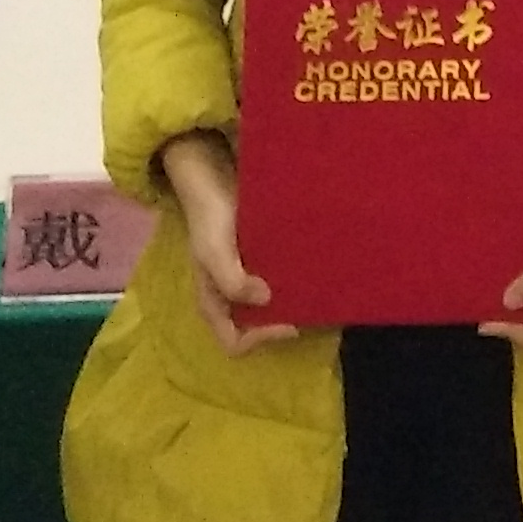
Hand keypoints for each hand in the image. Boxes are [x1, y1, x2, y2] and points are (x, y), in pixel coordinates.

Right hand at [157, 131, 295, 355]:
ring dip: (288, 303)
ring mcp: (243, 280)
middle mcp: (229, 298)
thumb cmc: (210, 217)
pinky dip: (291, 282)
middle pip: (255, 328)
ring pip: (267, 308)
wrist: (212, 178)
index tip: (290, 322)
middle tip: (307, 305)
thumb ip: (232, 281)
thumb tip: (266, 300)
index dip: (262, 339)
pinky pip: (275, 283)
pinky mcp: (258, 262)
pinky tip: (309, 270)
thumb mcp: (214, 251)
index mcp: (213, 303)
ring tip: (313, 289)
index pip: (235, 342)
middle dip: (279, 323)